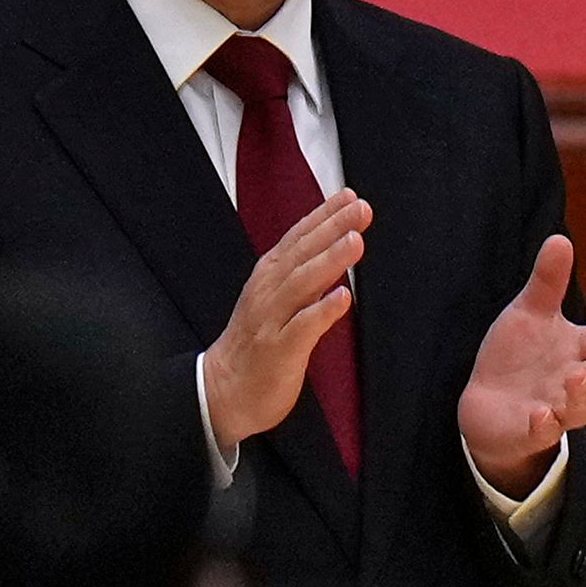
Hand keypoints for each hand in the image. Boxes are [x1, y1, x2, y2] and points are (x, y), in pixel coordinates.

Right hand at [203, 190, 365, 452]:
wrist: (224, 390)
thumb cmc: (259, 341)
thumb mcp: (277, 299)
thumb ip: (302, 272)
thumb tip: (336, 244)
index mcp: (269, 278)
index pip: (297, 240)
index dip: (322, 216)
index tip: (349, 196)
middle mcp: (268, 293)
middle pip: (301, 255)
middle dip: (331, 229)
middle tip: (361, 208)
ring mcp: (271, 320)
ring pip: (301, 285)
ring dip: (329, 261)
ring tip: (356, 240)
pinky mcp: (278, 350)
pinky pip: (302, 328)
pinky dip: (321, 312)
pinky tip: (343, 297)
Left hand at [461, 236, 585, 496]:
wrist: (489, 404)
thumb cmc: (518, 357)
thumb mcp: (529, 314)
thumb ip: (548, 282)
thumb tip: (559, 238)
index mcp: (581, 351)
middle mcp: (576, 381)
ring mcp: (557, 409)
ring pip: (581, 408)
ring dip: (581, 394)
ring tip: (575, 376)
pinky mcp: (531, 432)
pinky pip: (544, 433)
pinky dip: (545, 425)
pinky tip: (540, 413)